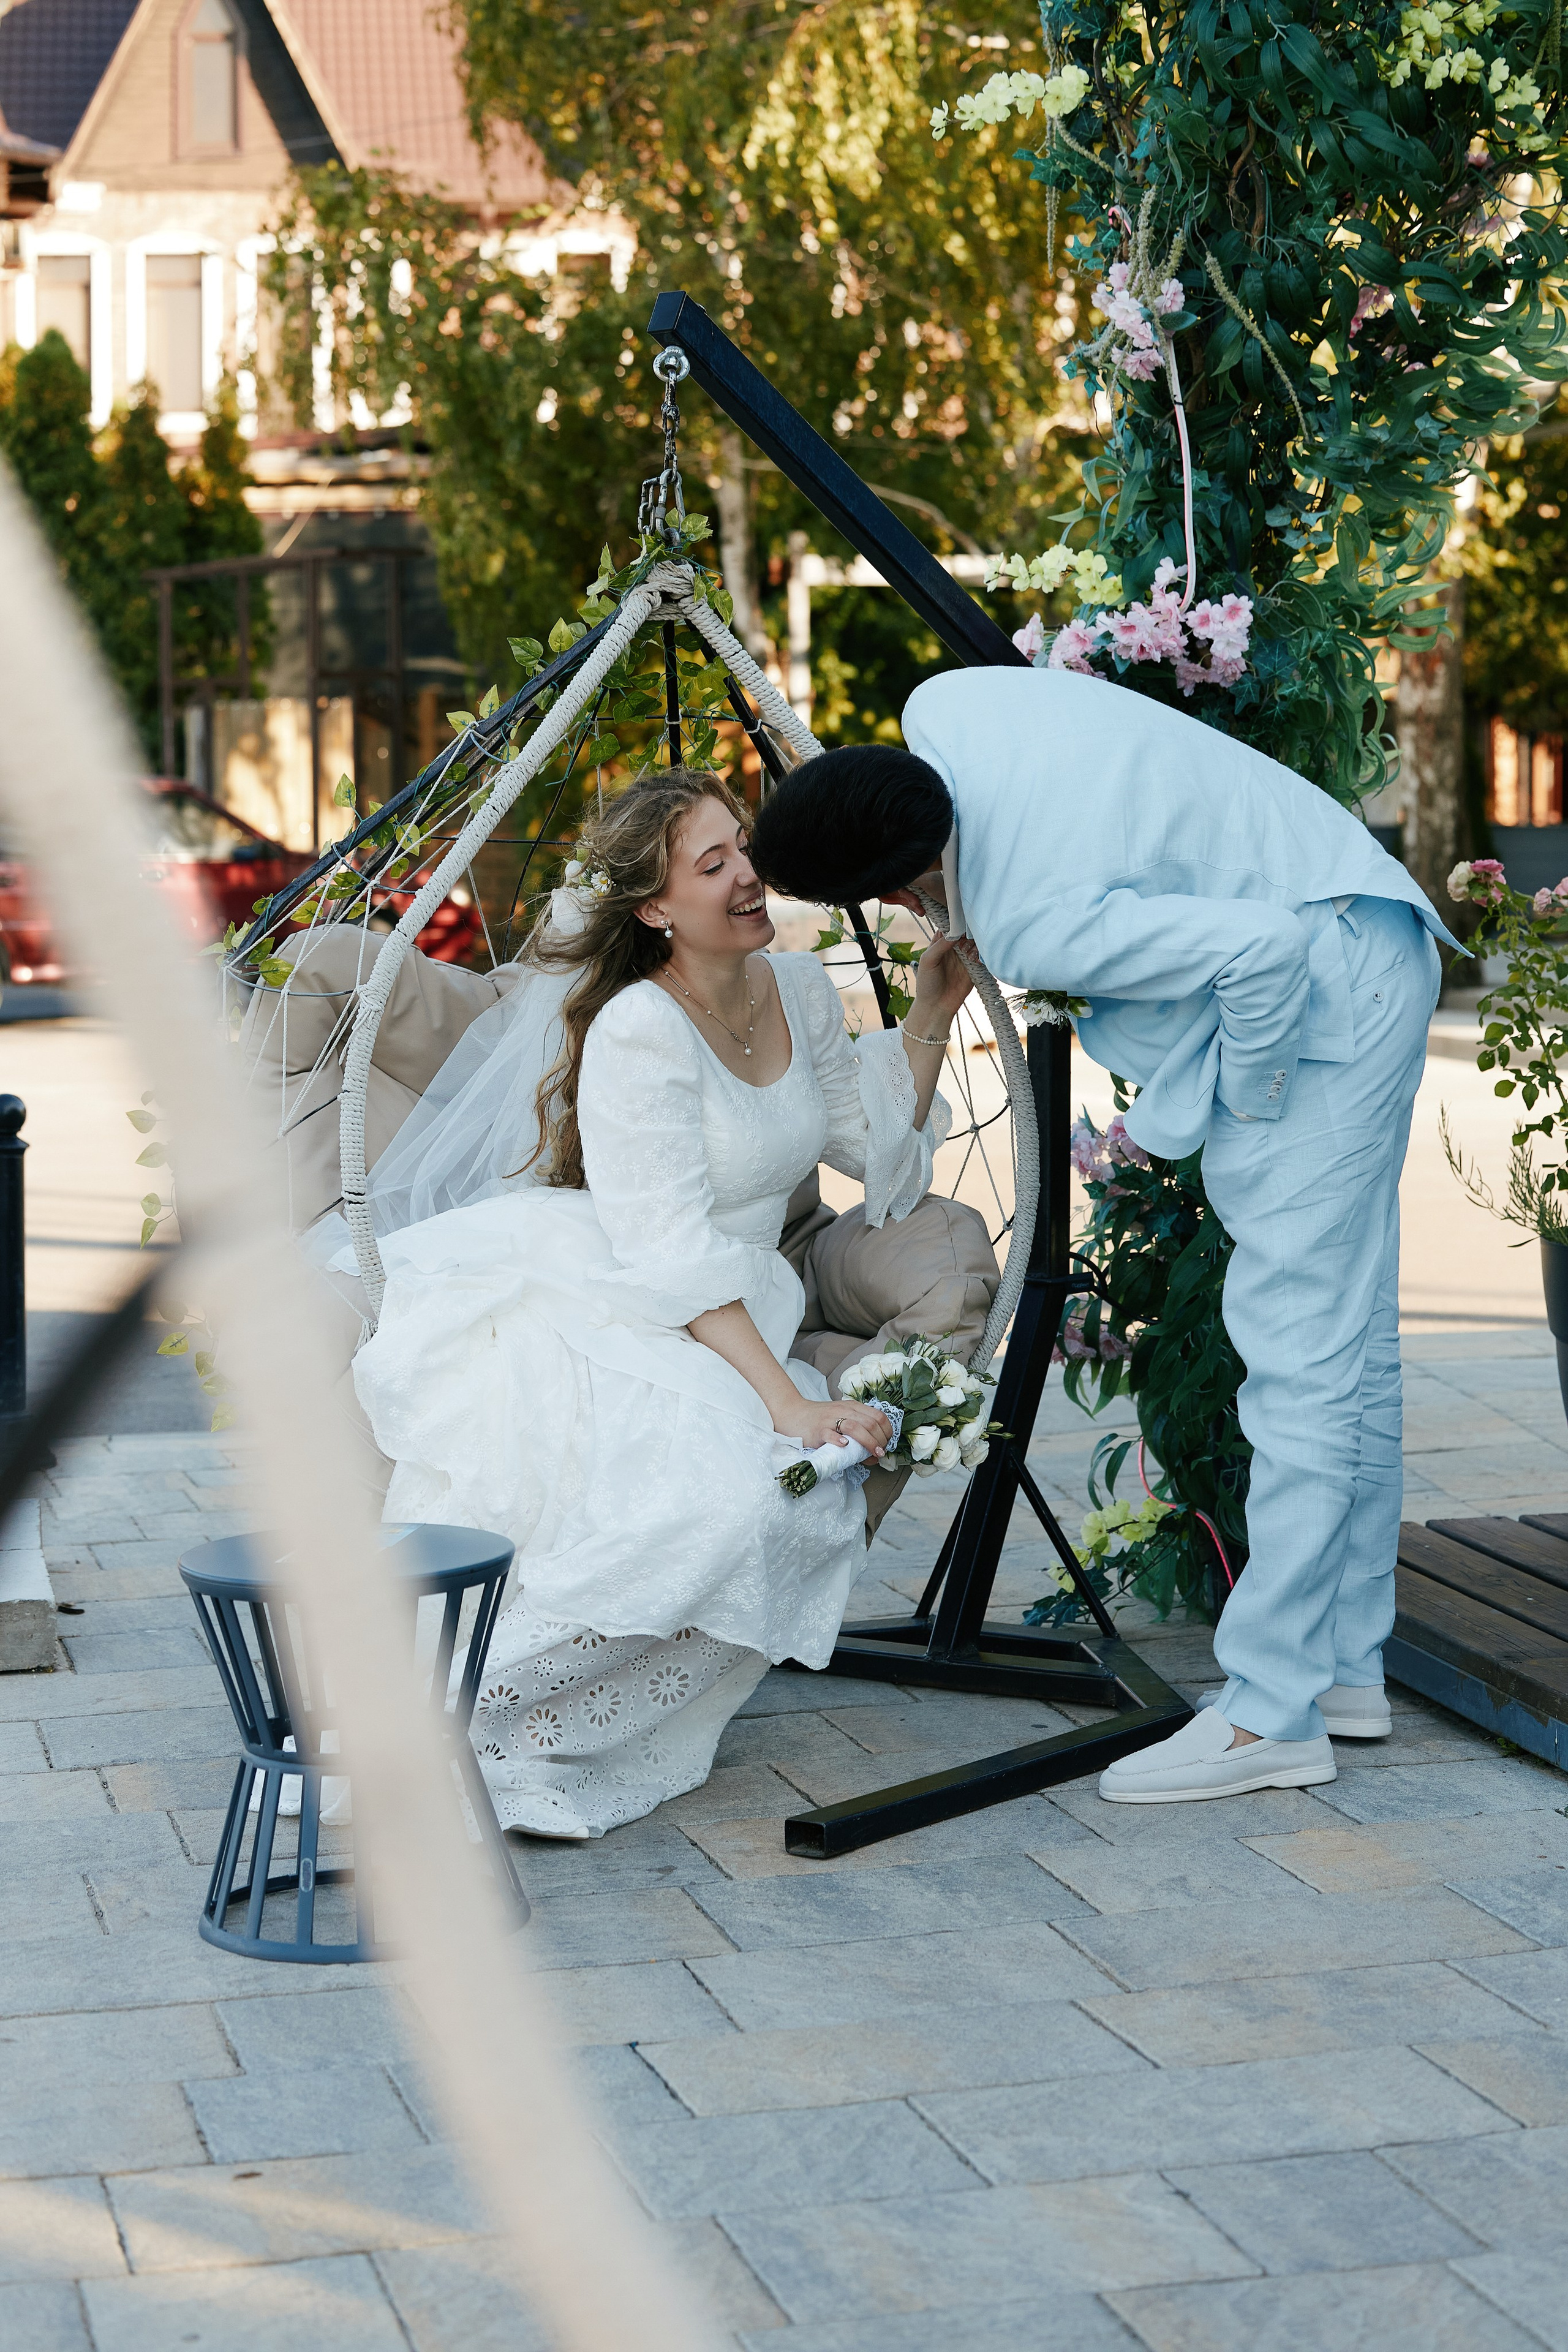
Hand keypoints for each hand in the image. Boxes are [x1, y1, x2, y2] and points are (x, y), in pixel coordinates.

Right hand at [774, 1397, 892, 1456]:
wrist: (794, 1414)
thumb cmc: (821, 1420)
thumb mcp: (843, 1420)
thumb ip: (859, 1433)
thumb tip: (875, 1453)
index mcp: (853, 1407)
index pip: (879, 1416)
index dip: (888, 1432)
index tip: (886, 1444)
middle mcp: (844, 1411)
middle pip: (871, 1423)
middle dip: (881, 1440)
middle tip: (881, 1452)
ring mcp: (831, 1420)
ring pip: (855, 1427)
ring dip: (869, 1442)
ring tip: (874, 1453)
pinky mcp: (818, 1430)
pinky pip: (830, 1434)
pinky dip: (839, 1441)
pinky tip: (845, 1446)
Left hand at [910, 928, 974, 1034]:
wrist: (936, 1007)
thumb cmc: (927, 984)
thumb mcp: (928, 961)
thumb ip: (940, 945)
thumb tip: (955, 932)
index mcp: (940, 942)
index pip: (950, 925)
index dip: (955, 922)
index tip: (960, 923)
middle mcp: (954, 947)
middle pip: (965, 932)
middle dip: (968, 933)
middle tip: (964, 941)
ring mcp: (965, 957)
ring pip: (975, 942)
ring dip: (975, 944)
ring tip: (968, 954)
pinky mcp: (974, 967)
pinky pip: (982, 956)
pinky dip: (981, 955)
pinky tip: (974, 960)